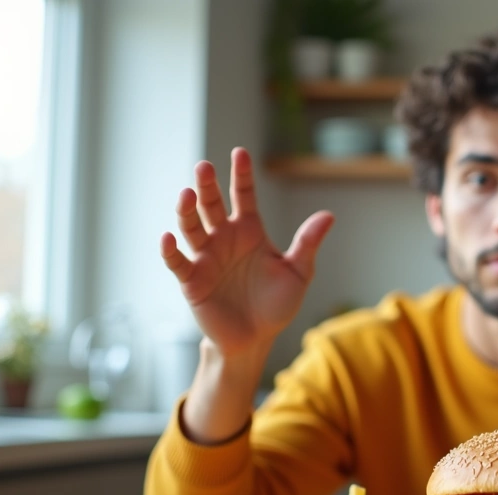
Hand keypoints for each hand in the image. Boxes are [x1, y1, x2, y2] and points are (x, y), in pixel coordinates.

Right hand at [160, 148, 333, 355]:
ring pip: (192, 227)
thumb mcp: (297, 273)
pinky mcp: (192, 280)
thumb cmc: (276, 304)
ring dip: (187, 211)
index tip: (239, 152)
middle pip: (212, 205)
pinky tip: (169, 237)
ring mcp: (206, 257)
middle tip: (204, 167)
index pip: (243, 195)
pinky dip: (171, 250)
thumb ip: (307, 244)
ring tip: (187, 194)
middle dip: (208, 186)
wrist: (256, 339)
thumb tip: (329, 215)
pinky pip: (178, 262)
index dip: (241, 174)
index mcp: (250, 231)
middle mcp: (224, 238)